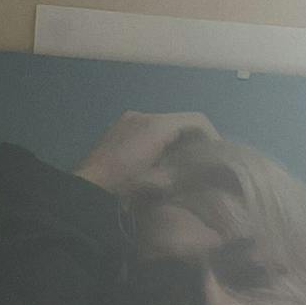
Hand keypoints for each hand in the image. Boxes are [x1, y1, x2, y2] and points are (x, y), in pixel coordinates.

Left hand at [74, 111, 220, 196]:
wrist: (87, 189)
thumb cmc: (125, 187)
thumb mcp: (159, 183)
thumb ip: (181, 174)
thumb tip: (196, 174)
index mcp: (157, 125)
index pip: (195, 121)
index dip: (211, 135)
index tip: (218, 153)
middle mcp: (143, 115)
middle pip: (178, 121)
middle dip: (193, 139)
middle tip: (201, 160)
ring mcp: (128, 119)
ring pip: (162, 124)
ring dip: (174, 140)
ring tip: (181, 162)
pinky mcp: (118, 128)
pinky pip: (146, 128)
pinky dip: (158, 140)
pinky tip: (158, 160)